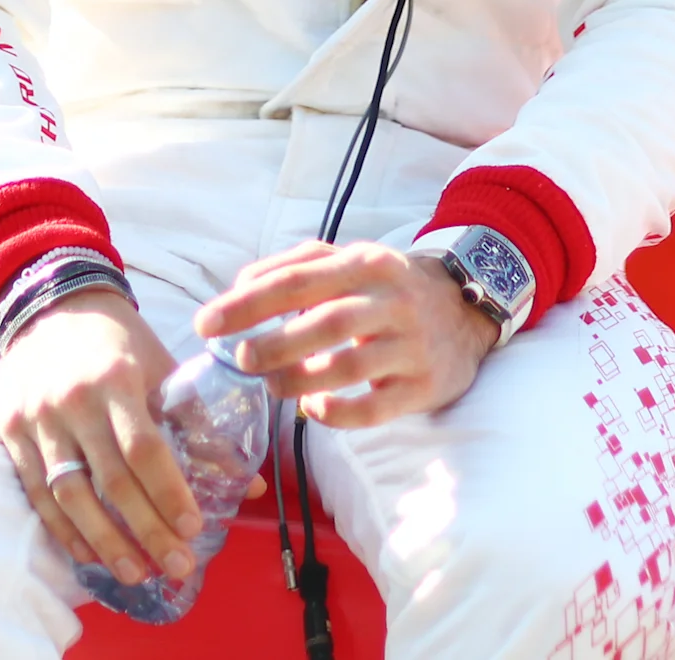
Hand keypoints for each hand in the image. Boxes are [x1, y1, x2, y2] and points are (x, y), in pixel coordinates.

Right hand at [0, 289, 217, 589]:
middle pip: (111, 481)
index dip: (168, 492)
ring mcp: (38, 421)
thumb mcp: (161, 368)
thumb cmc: (117, 341)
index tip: (194, 528)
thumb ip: (199, 424)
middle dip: (147, 531)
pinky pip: (37, 494)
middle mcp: (73, 403)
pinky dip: (65, 530)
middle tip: (177, 566)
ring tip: (136, 573)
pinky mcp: (12, 433)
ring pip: (70, 496)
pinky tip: (91, 554)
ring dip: (105, 541)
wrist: (49, 306)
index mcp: (116, 379)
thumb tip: (249, 482)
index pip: (144, 448)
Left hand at [196, 240, 497, 429]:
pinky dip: (338, 414)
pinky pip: (376, 407)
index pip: (298, 280)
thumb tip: (238, 287)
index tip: (207, 325)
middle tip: (242, 359)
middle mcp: (393, 300)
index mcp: (366, 263)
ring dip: (301, 380)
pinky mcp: (425, 385)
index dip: (248, 304)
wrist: (467, 311)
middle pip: (328, 322)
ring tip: (271, 387)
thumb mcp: (349, 261)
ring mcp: (412, 344)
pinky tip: (312, 409)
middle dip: (276, 343)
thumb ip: (294, 267)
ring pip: (350, 367)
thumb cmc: (386, 287)